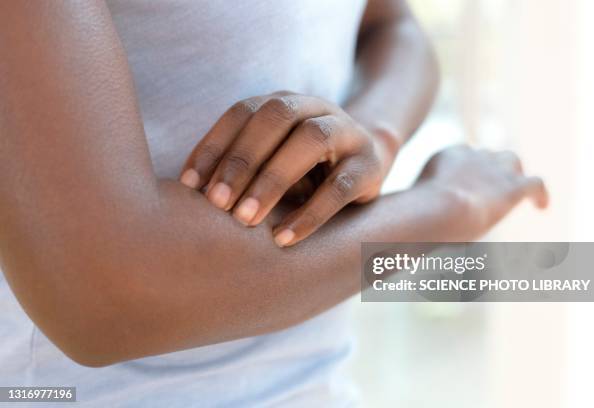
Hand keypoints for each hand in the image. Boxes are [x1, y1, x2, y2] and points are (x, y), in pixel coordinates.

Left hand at [180, 91, 397, 246]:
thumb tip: (189, 196)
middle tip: (216, 203)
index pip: (242, 112)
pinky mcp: (371, 165)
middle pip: (275, 118)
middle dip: (241, 159)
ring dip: (273, 179)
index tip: (189, 185)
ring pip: (310, 142)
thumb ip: (242, 166)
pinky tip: (284, 238)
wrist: (370, 159)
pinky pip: (341, 187)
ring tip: (246, 219)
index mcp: (284, 103)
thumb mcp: (272, 158)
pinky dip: (311, 213)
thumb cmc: (305, 166)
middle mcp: (315, 108)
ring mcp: (347, 132)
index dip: (214, 144)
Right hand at [417, 145, 548, 239]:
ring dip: (514, 174)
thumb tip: (405, 233)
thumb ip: (413, 211)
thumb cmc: (417, 214)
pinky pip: (535, 184)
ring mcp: (494, 169)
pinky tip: (542, 207)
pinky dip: (540, 194)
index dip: (467, 169)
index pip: (462, 154)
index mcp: (446, 155)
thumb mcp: (411, 208)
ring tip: (519, 191)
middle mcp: (472, 155)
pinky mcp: (513, 186)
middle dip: (490, 167)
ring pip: (512, 161)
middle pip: (487, 155)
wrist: (437, 210)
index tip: (465, 185)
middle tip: (492, 186)